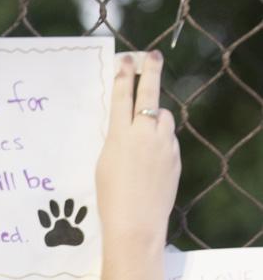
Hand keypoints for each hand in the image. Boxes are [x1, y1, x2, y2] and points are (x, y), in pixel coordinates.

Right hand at [96, 50, 180, 258]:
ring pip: (162, 117)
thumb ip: (117, 139)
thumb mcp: (105, 163)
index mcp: (120, 136)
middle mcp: (143, 135)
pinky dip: (161, 142)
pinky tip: (150, 161)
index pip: (122, 96)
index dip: (123, 75)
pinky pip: (168, 140)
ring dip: (155, 117)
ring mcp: (163, 146)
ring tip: (145, 130)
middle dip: (150, 70)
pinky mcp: (174, 158)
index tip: (126, 59)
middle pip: (149, 94)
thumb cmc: (111, 199)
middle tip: (152, 55)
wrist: (135, 224)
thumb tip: (129, 124)